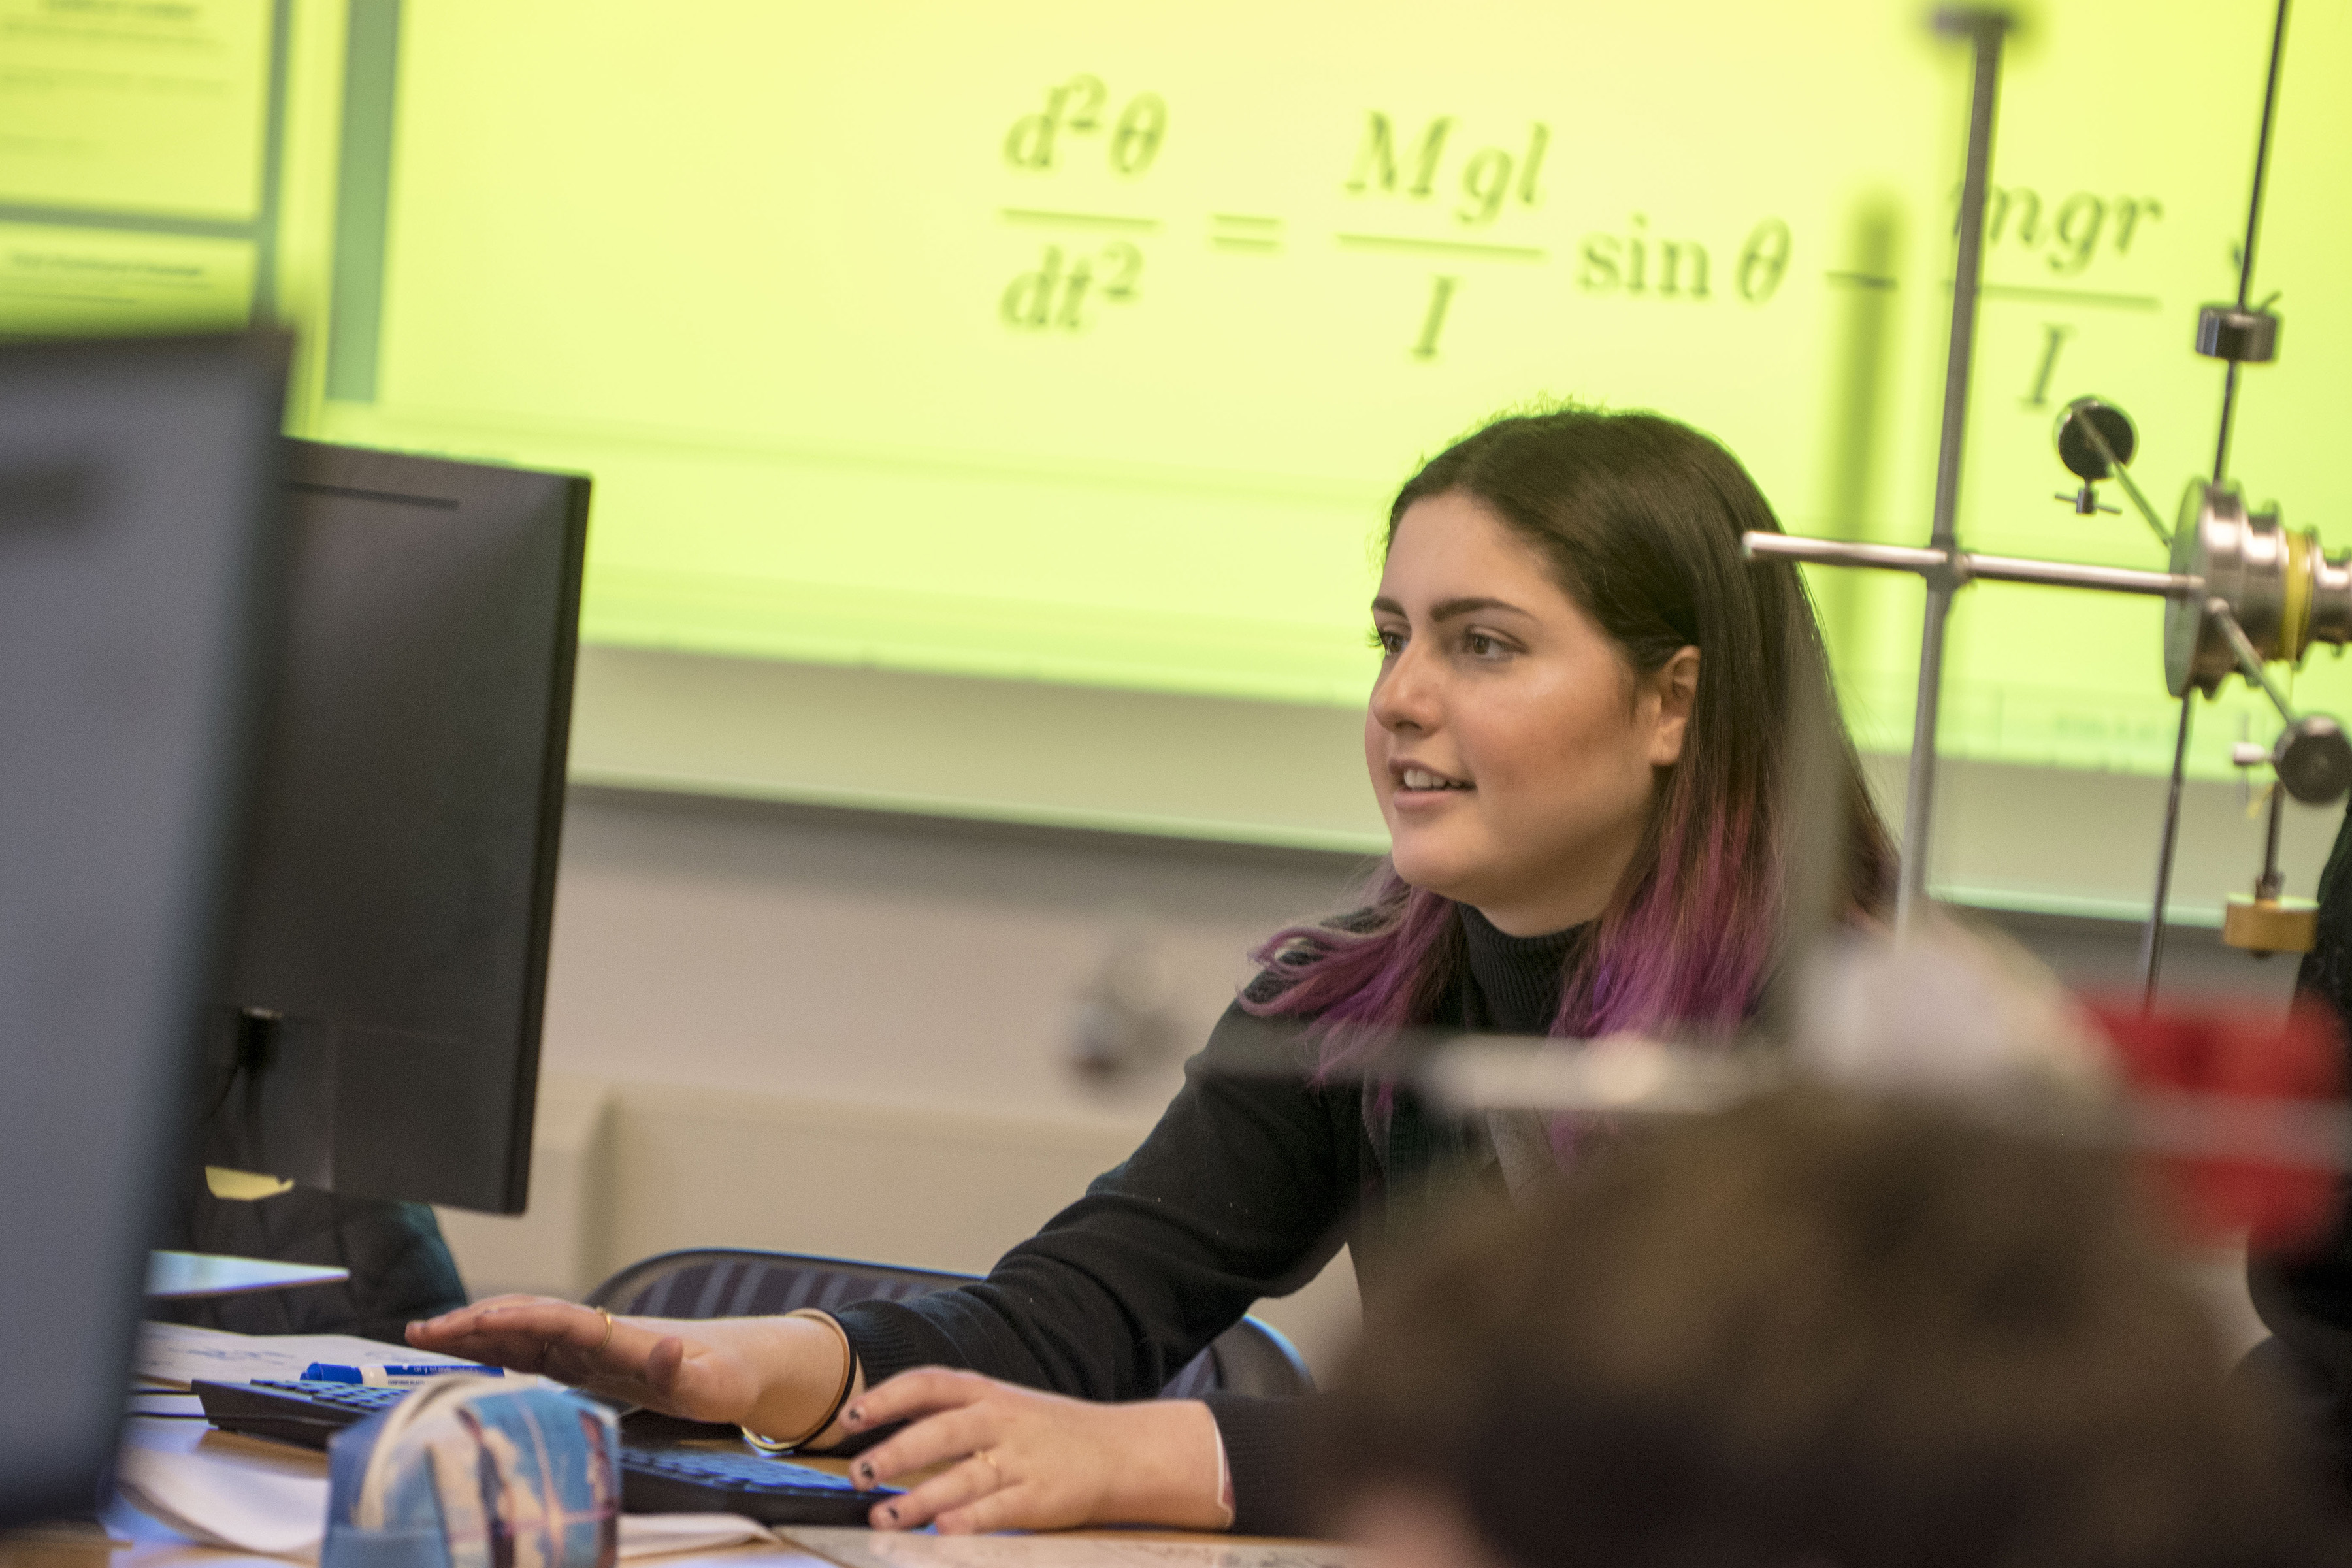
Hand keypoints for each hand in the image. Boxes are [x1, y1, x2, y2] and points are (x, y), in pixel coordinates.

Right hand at [405, 1296, 853, 1438]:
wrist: (739, 1366)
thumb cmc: (722, 1376)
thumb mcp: (708, 1381)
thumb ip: (682, 1370)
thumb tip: (666, 1351)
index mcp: (617, 1338)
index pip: (553, 1322)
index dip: (510, 1321)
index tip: (469, 1324)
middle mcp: (596, 1337)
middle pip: (526, 1320)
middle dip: (474, 1322)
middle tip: (422, 1331)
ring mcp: (588, 1348)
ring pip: (522, 1332)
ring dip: (477, 1331)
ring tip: (427, 1336)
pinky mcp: (586, 1363)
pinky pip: (532, 1352)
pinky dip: (496, 1349)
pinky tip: (469, 1354)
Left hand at [838, 1369, 1228, 1533]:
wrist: (1120, 1451)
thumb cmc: (1050, 1431)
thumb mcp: (1003, 1405)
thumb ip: (951, 1411)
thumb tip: (883, 1426)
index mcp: (988, 1393)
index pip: (929, 1384)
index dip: (885, 1398)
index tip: (849, 1417)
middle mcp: (1002, 1421)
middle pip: (942, 1431)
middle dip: (896, 1452)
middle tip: (861, 1474)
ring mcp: (1022, 1459)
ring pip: (964, 1476)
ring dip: (920, 1499)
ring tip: (885, 1517)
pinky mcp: (1040, 1497)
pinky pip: (999, 1509)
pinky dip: (969, 1520)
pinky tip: (942, 1530)